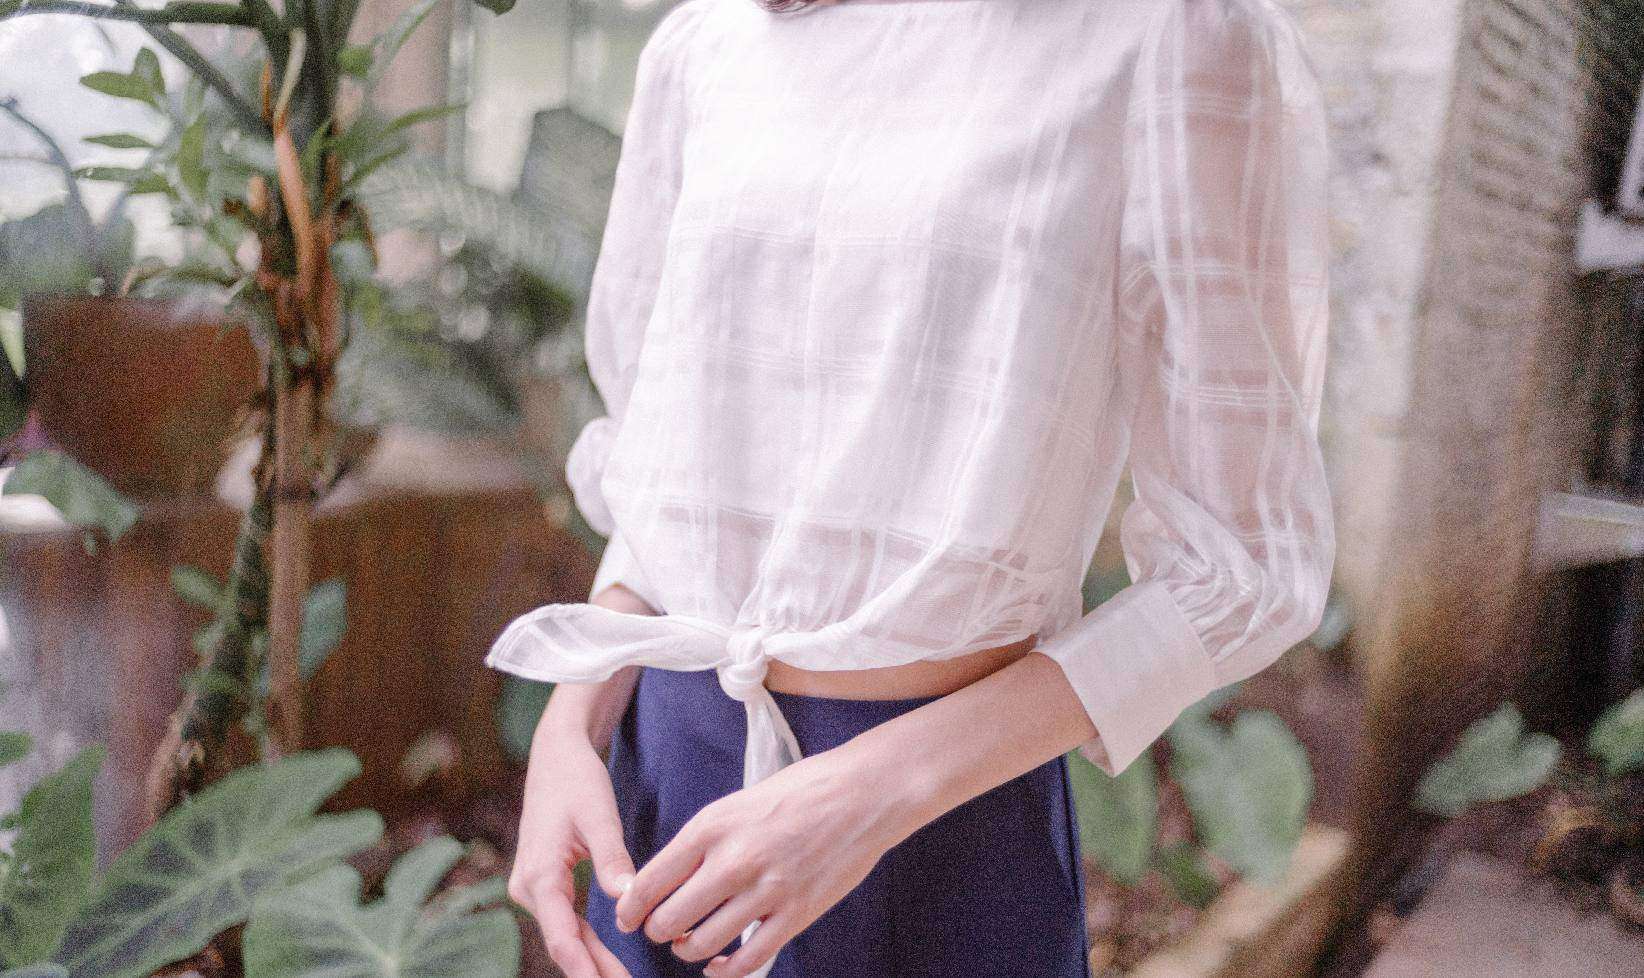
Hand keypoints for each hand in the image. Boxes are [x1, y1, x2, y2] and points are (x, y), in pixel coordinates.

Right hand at [509, 721, 636, 977]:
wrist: (556, 756)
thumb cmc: (577, 781)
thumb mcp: (599, 815)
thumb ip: (613, 858)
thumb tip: (628, 900)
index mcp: (540, 874)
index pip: (562, 937)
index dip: (586, 970)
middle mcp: (529, 887)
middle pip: (564, 944)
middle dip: (593, 973)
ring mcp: (534, 889)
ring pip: (565, 938)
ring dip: (592, 964)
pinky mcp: (545, 886)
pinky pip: (566, 924)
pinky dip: (588, 945)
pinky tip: (609, 967)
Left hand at [613, 743, 917, 977]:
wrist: (863, 792)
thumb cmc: (800, 791)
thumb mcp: (738, 803)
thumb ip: (703, 841)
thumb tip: (668, 879)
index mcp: (712, 827)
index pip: (649, 882)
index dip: (630, 909)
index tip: (628, 918)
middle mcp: (733, 861)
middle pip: (670, 920)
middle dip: (659, 931)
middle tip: (663, 930)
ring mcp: (767, 891)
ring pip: (703, 945)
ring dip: (689, 951)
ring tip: (690, 944)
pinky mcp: (797, 914)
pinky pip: (748, 960)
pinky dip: (725, 971)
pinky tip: (718, 965)